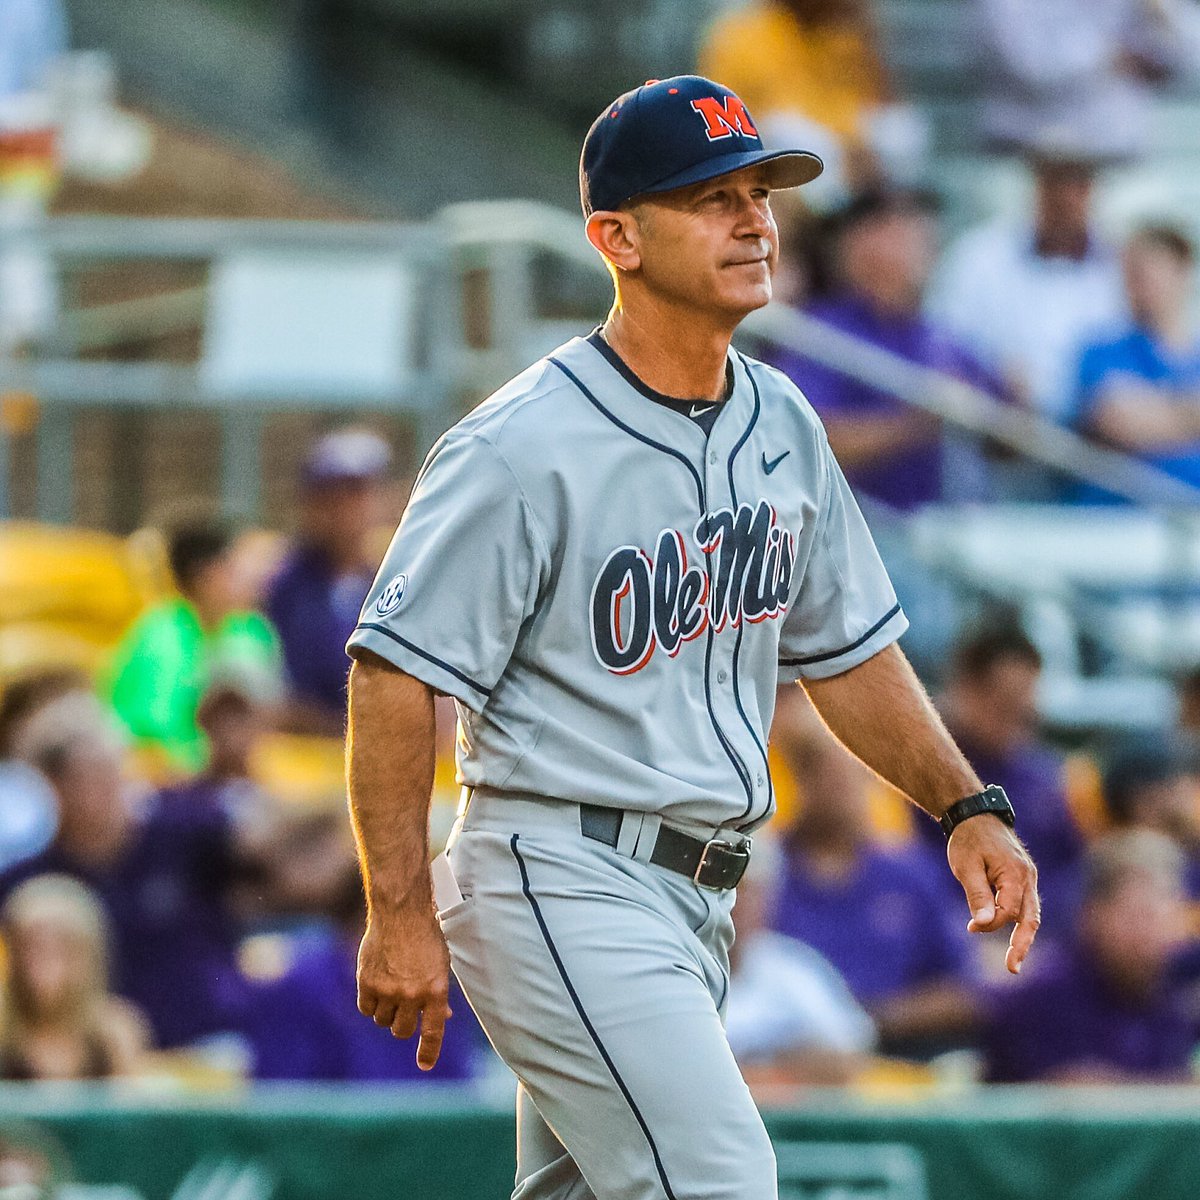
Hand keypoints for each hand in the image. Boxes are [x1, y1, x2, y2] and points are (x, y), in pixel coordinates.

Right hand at [356, 905, 451, 1069]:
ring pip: (383, 1021)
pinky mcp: (367, 982)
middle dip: (403, 1023)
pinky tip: (376, 985)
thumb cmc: (425, 937)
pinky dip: (370, 1003)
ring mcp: (388, 989)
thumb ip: (439, 993)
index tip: (424, 1065)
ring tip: (391, 987)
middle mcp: (412, 994)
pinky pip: (366, 1009)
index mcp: (436, 989)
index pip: (433, 1031)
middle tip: (403, 1006)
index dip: (428, 1051)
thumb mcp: (441, 964)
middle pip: (401, 1030)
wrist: (400, 912)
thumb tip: (445, 1017)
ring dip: (386, 1012)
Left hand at [946, 815, 1039, 974]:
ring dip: (1024, 938)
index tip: (971, 927)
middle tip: (1012, 969)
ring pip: (1032, 914)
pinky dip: (1019, 922)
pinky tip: (1013, 938)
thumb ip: (977, 895)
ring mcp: (1029, 878)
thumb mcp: (966, 866)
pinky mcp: (1024, 880)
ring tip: (1014, 962)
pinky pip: (1026, 906)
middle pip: (1031, 918)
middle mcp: (1028, 878)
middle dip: (1022, 945)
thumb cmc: (969, 840)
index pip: (1008, 911)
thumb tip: (982, 925)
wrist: (976, 816)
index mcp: (1015, 874)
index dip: (990, 923)